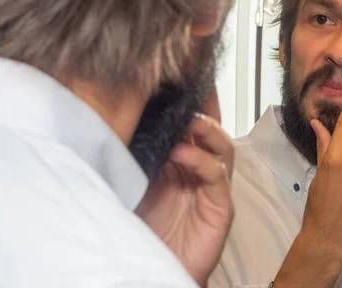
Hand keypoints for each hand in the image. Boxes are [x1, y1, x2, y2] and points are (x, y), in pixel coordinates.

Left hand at [135, 86, 234, 285]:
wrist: (152, 266)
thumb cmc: (143, 227)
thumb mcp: (134, 181)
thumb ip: (136, 154)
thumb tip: (120, 118)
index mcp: (180, 160)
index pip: (191, 123)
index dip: (190, 101)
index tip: (179, 77)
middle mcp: (199, 169)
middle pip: (211, 128)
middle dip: (203, 108)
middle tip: (186, 92)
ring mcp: (212, 187)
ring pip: (221, 146)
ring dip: (205, 130)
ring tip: (185, 122)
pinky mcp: (220, 206)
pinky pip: (216, 175)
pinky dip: (200, 160)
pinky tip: (180, 153)